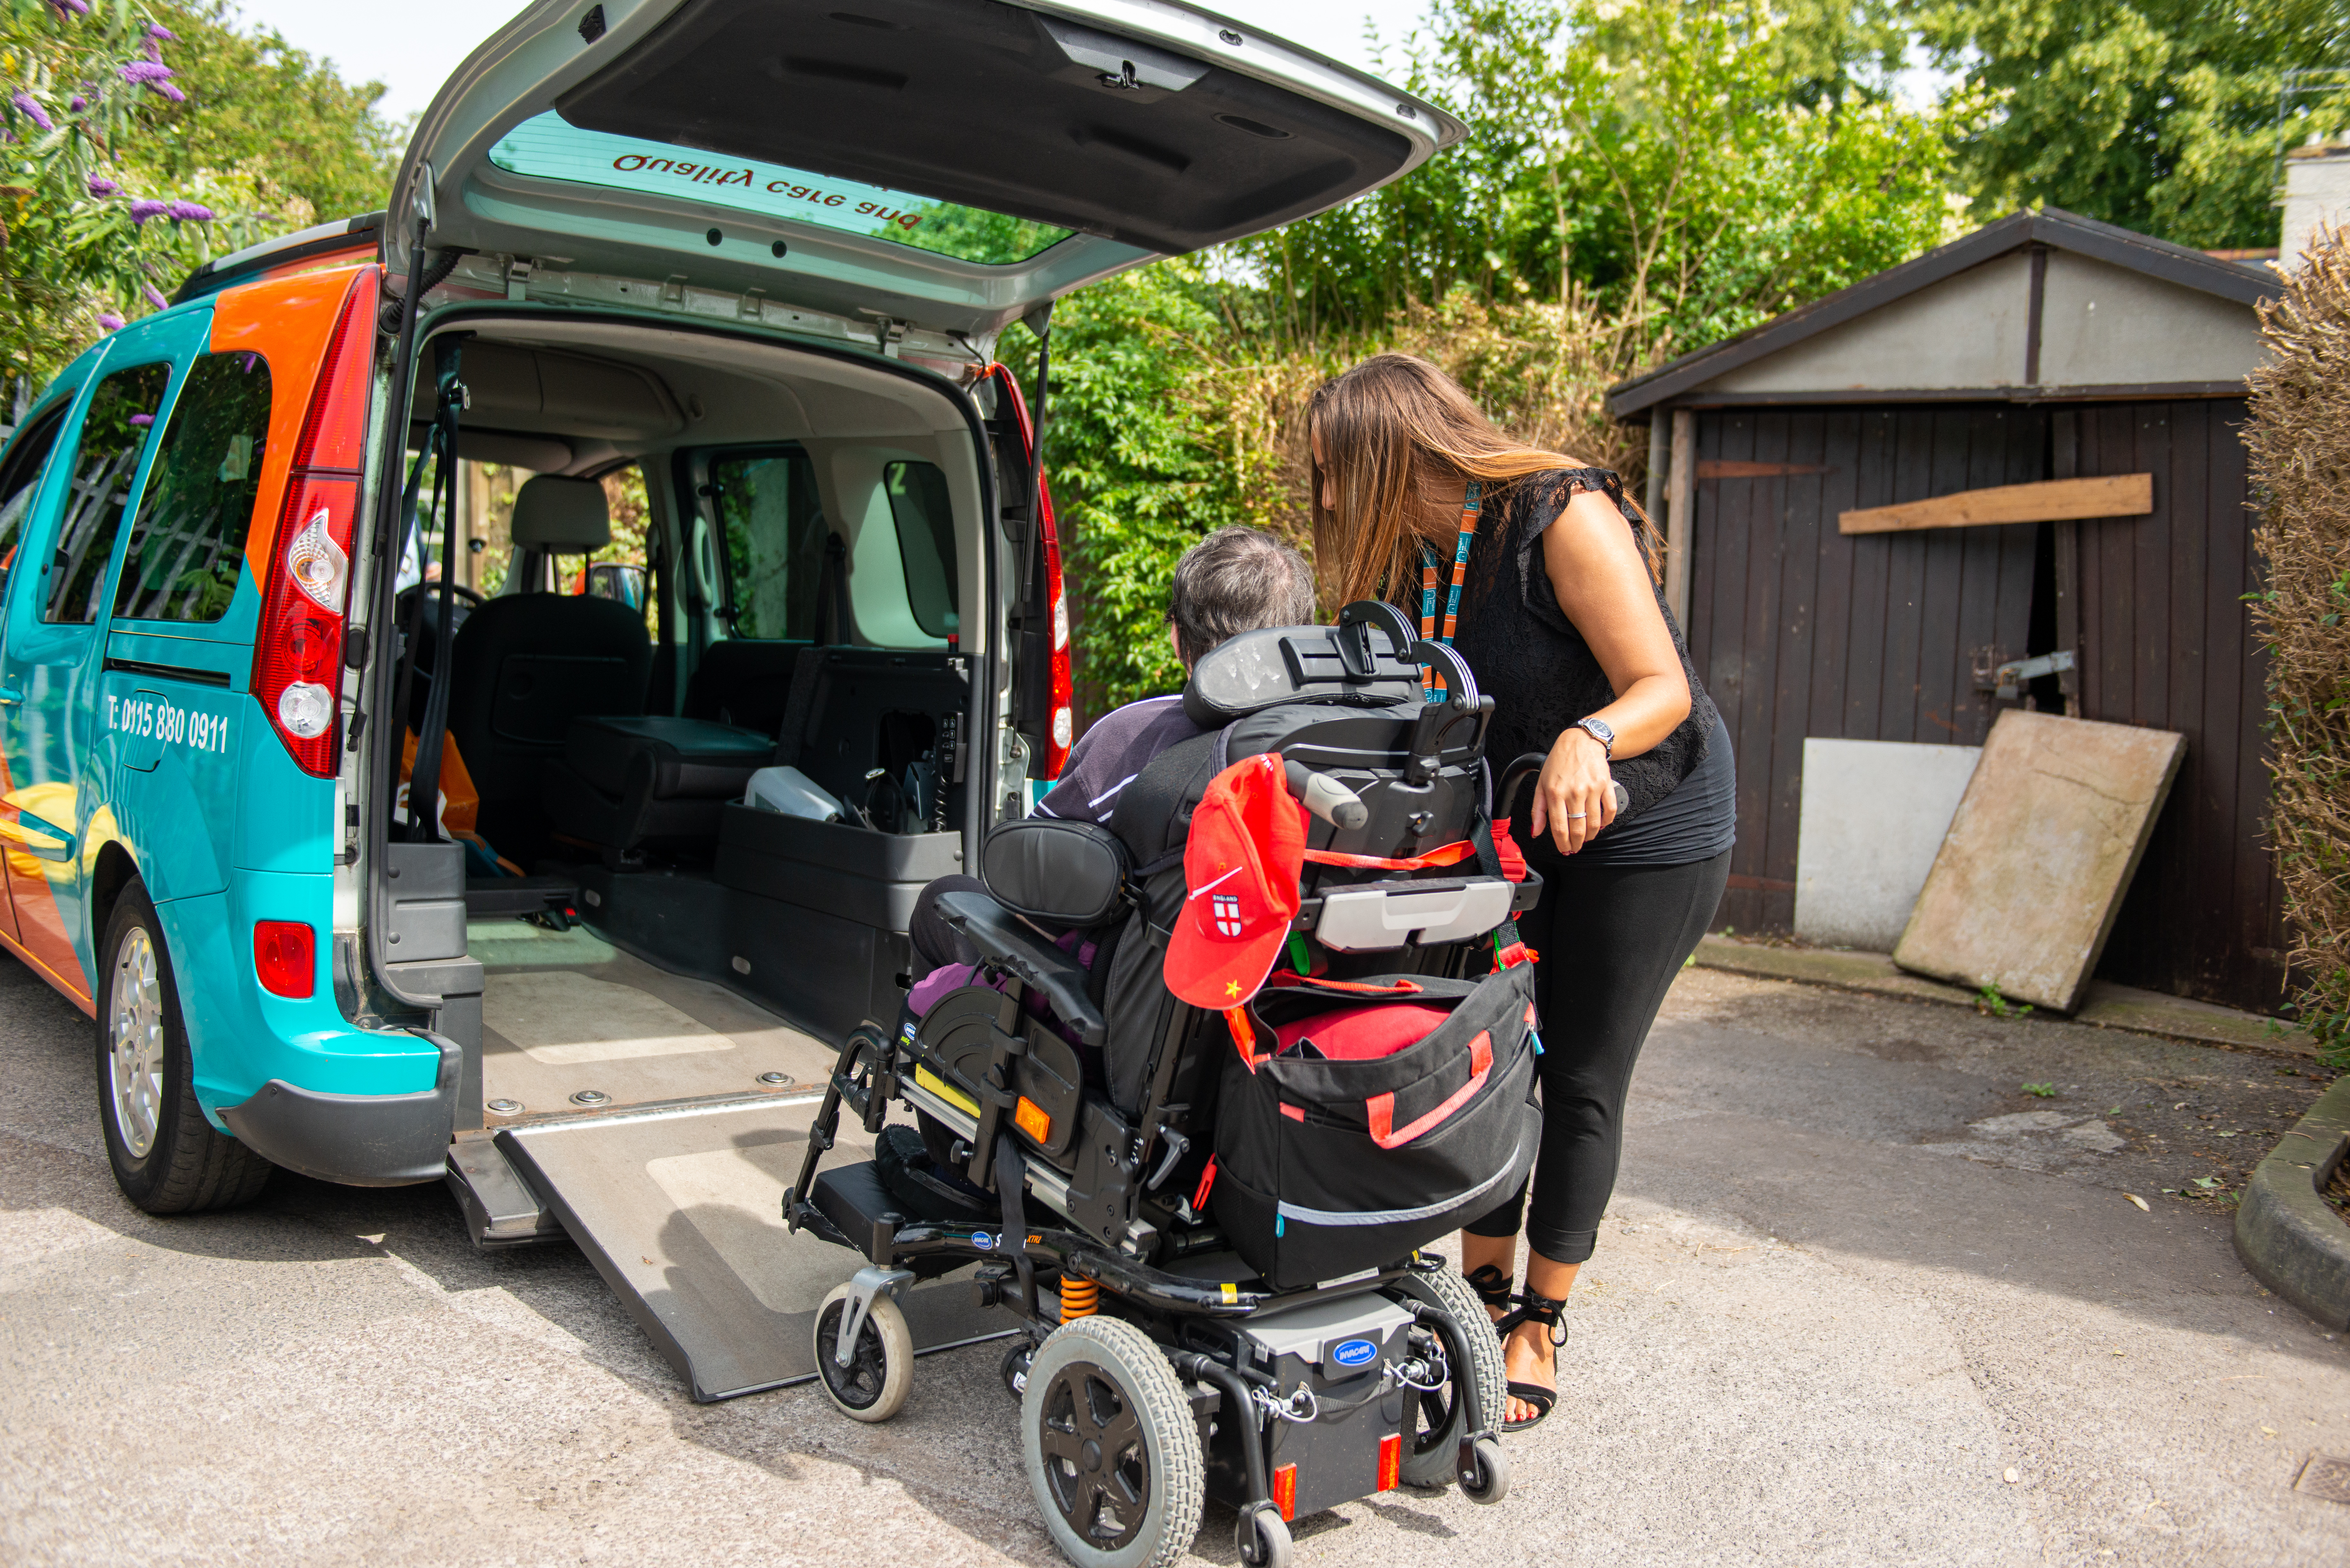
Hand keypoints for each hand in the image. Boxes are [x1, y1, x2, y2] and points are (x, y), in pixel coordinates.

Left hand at [1530, 727, 1615, 854]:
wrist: (1581, 741)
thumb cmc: (1559, 762)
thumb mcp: (1542, 784)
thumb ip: (1538, 810)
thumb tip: (1536, 832)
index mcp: (1555, 793)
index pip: (1559, 827)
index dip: (1562, 843)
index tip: (1564, 849)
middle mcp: (1574, 792)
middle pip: (1577, 828)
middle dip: (1576, 844)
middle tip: (1575, 847)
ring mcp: (1592, 789)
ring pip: (1594, 823)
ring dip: (1590, 836)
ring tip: (1585, 838)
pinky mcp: (1606, 785)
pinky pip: (1610, 810)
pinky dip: (1606, 822)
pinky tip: (1600, 825)